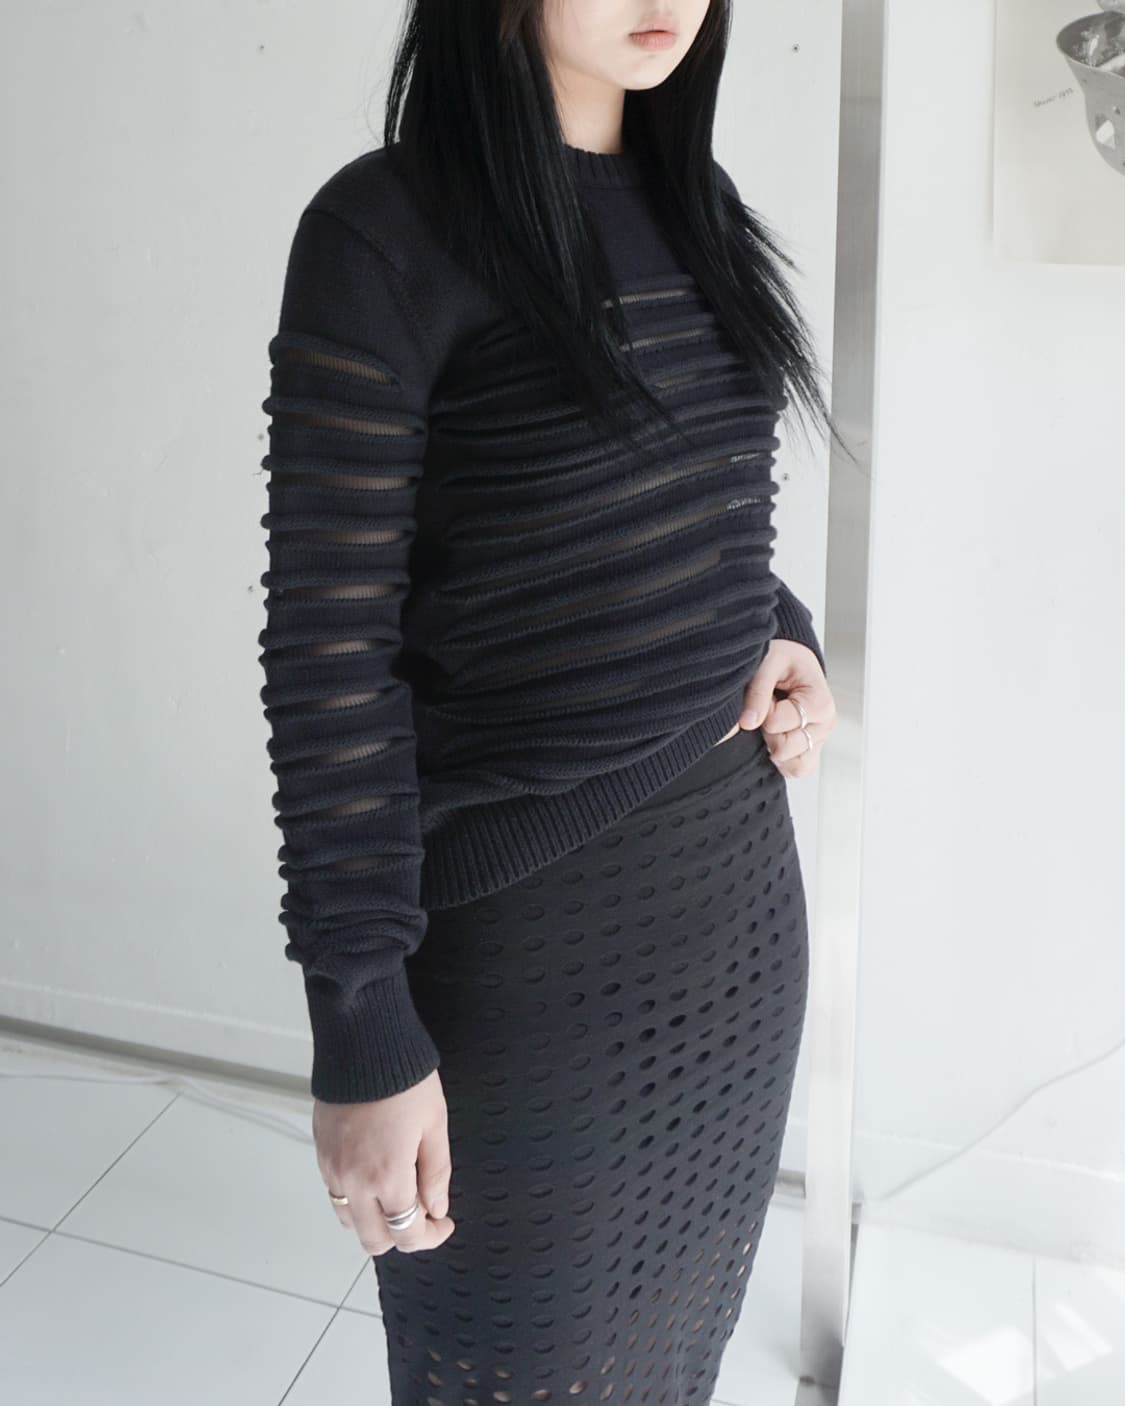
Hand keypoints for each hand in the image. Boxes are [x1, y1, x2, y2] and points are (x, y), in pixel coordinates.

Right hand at [312, 1068, 454, 1256]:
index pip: (407, 1234)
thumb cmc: (403, 1078)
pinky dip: (355, 1197)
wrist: (363, 1043)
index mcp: (387, 1177)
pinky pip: (335, 1193)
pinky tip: (374, 1174)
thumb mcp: (435, 1124)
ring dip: (374, 1219)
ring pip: (349, 1221)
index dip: (430, 1236)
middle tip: (422, 1213)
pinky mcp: (320, 1153)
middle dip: (401, 1235)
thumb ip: (436, 1173)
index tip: (444, 1222)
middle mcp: (354, 1181)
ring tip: (397, 1192)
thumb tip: (436, 1208)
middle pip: (373, 1240)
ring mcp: (332, 1169)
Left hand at [738, 640, 835, 779]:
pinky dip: (781, 760)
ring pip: (793, 766)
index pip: (775, 723)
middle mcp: (824, 726)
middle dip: (766, 729)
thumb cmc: (785, 658)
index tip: (768, 693)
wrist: (793, 660)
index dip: (762, 709)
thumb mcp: (768, 662)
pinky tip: (775, 737)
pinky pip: (796, 771)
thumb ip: (757, 692)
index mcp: (820, 704)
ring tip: (773, 722)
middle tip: (769, 707)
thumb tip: (747, 724)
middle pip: (783, 749)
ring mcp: (819, 741)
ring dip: (773, 746)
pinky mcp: (811, 751)